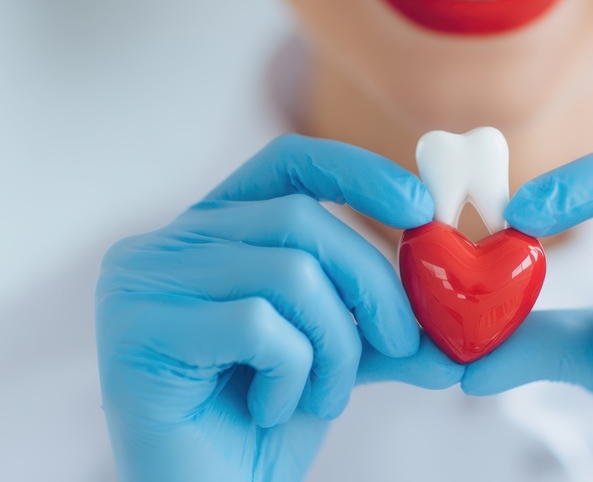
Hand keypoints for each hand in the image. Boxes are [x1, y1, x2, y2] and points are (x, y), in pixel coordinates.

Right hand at [96, 134, 462, 480]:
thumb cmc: (257, 428)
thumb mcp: (334, 359)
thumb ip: (383, 329)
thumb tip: (455, 335)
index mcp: (210, 233)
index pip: (285, 163)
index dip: (356, 170)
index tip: (419, 206)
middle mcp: (165, 245)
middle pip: (299, 219)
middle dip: (372, 283)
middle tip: (406, 344)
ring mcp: (140, 284)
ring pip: (286, 273)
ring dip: (334, 344)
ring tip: (324, 395)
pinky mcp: (136, 330)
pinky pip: (257, 323)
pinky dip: (292, 372)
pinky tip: (272, 408)